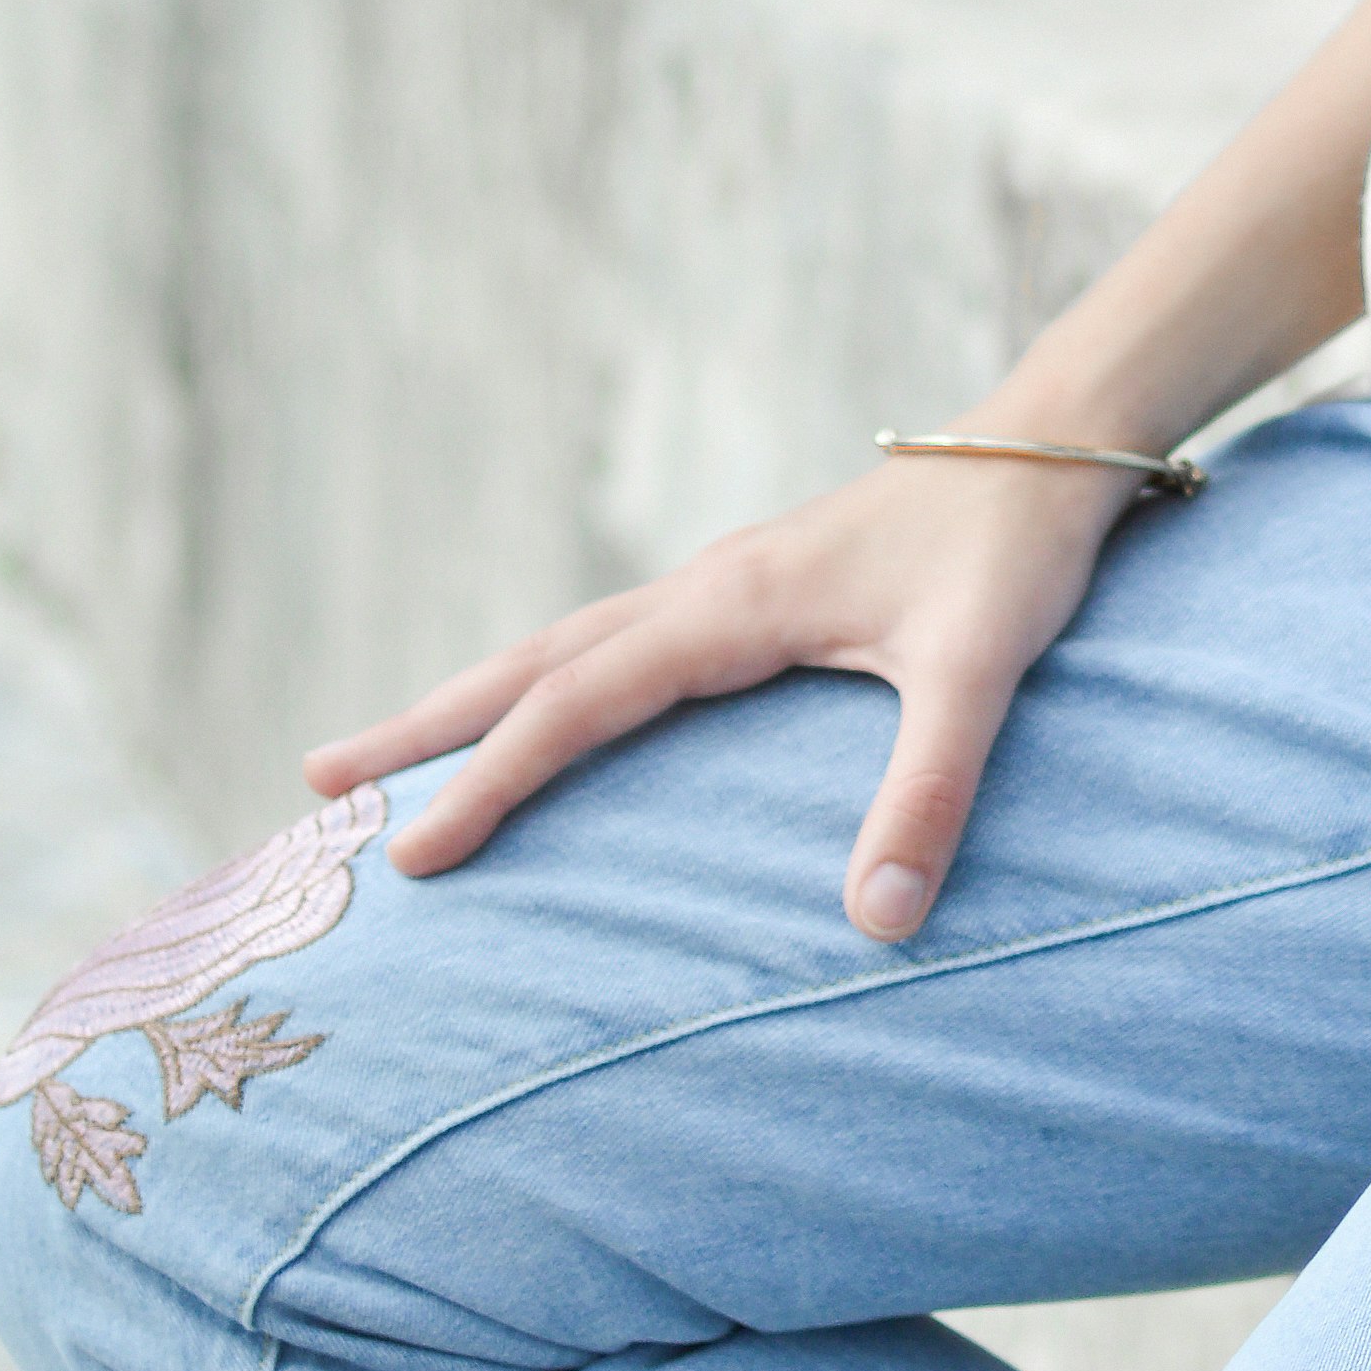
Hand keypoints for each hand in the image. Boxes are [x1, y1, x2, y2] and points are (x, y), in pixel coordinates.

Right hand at [303, 447, 1134, 942]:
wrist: (1057, 445)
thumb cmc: (1015, 551)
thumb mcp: (979, 672)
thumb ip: (929, 793)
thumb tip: (880, 925)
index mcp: (728, 607)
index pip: (575, 705)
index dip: (491, 782)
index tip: (409, 859)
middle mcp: (705, 589)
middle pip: (532, 664)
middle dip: (424, 729)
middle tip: (313, 788)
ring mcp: (726, 584)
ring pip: (568, 648)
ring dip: (478, 699)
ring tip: (392, 758)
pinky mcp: (759, 590)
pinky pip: (622, 647)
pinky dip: (556, 684)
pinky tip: (557, 716)